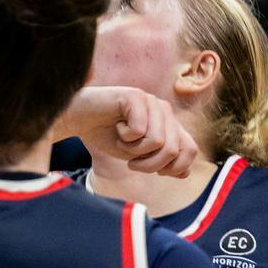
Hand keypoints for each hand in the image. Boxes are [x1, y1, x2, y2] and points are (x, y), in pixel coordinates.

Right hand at [60, 86, 198, 176]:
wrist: (77, 119)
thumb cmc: (108, 136)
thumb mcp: (140, 156)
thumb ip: (164, 161)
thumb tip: (185, 172)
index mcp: (170, 123)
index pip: (190, 150)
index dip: (173, 167)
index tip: (151, 169)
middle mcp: (164, 109)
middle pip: (174, 149)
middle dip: (151, 165)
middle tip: (132, 163)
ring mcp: (150, 100)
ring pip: (159, 142)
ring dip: (136, 151)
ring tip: (122, 143)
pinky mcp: (134, 95)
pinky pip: (140, 130)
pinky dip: (126, 137)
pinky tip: (117, 127)